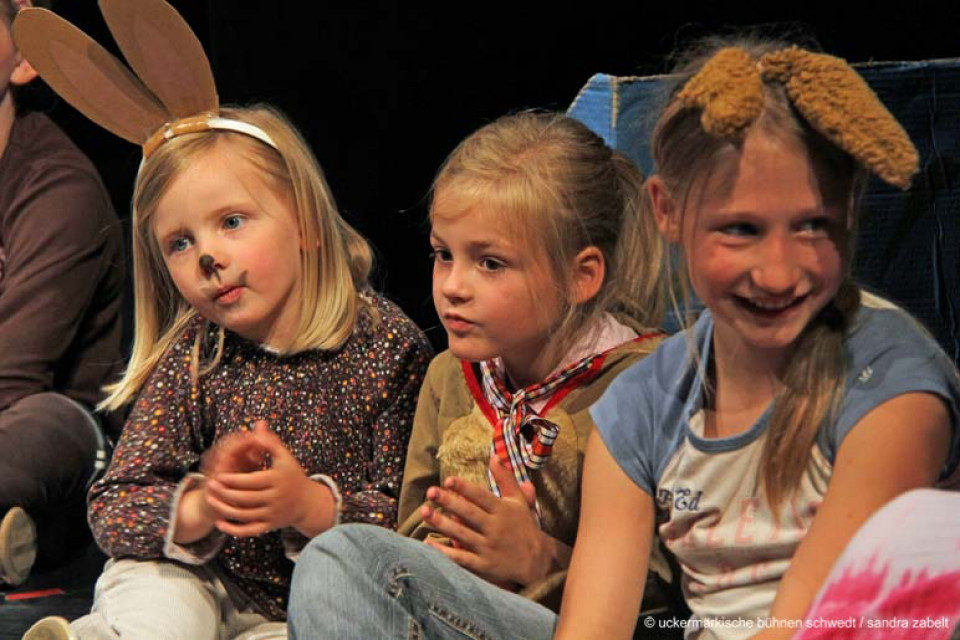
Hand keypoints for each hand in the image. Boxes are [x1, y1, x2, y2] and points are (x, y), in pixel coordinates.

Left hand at [204, 421, 335, 537]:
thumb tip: (257, 425)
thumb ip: (269, 441)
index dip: (232, 479)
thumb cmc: (292, 474)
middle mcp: (276, 498)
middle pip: (245, 498)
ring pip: (244, 515)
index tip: (218, 475)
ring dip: (224, 509)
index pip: (251, 481)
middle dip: (225, 493)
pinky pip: (249, 531)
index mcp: (278, 480)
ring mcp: (272, 514)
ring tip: (211, 500)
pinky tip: (219, 524)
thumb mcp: (284, 456)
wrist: (307, 502)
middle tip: (210, 486)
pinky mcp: (269, 526)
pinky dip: (233, 530)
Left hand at [420, 455, 548, 586]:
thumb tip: (494, 456)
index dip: (465, 488)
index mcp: (503, 510)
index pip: (481, 496)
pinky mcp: (484, 566)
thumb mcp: (519, 501)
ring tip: (424, 512)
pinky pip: (462, 559)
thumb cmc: (524, 526)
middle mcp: (495, 528)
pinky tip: (428, 545)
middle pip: (469, 513)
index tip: (448, 480)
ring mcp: (488, 548)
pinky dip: (445, 553)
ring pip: (462, 534)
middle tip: (430, 491)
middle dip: (449, 502)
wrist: (538, 562)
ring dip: (442, 524)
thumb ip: (506, 478)